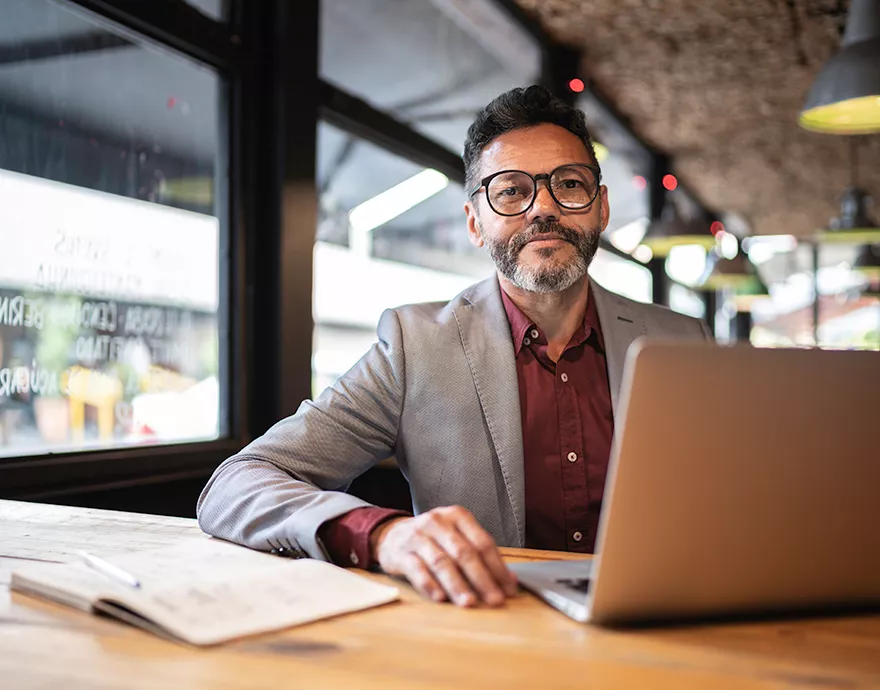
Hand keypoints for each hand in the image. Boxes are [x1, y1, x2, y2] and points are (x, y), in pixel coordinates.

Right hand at [370, 506, 517, 606]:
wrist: (391, 534)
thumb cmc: (432, 539)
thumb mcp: (456, 537)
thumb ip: (480, 555)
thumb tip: (509, 581)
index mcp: (457, 516)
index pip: (482, 542)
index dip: (498, 568)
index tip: (509, 590)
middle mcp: (437, 522)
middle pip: (464, 553)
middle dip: (482, 579)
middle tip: (494, 600)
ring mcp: (418, 536)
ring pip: (441, 562)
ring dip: (457, 585)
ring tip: (469, 603)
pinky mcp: (401, 552)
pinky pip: (416, 569)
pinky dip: (429, 585)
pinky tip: (440, 598)